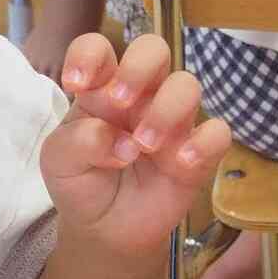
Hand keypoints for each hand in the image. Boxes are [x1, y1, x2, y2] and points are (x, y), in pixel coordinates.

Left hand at [40, 34, 232, 260]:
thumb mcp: (59, 162)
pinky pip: (217, 133)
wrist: (105, 230)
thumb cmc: (82, 183)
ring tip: (144, 146)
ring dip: (165, 110)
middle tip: (119, 103)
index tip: (77, 84)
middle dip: (138, 68)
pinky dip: (203, 144)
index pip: (98, 48)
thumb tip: (118, 141)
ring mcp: (172, 122)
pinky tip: (181, 164)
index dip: (88, 54)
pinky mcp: (197, 153)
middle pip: (153, 49)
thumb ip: (77, 141)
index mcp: (101, 89)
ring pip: (187, 85)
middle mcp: (140, 96)